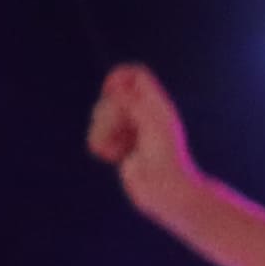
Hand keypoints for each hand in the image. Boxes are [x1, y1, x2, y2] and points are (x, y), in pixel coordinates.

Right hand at [88, 62, 191, 195]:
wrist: (166, 190)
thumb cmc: (166, 158)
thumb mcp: (152, 124)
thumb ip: (134, 103)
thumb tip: (115, 88)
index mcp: (156, 105)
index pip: (135, 75)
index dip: (119, 77)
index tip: (109, 92)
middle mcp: (143, 115)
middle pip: (111, 97)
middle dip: (107, 114)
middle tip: (120, 132)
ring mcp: (131, 132)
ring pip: (100, 118)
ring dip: (102, 132)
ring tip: (115, 150)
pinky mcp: (121, 148)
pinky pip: (98, 138)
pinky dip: (101, 145)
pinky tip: (112, 157)